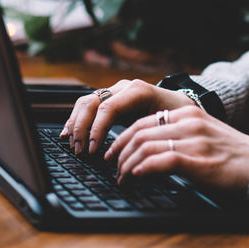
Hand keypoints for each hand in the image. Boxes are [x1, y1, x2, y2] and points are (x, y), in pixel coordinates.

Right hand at [59, 79, 191, 154]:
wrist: (180, 105)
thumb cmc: (177, 117)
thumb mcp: (168, 125)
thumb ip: (151, 137)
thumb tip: (133, 159)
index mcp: (138, 91)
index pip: (108, 107)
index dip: (97, 129)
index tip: (93, 150)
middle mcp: (123, 88)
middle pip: (92, 103)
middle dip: (81, 128)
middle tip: (79, 151)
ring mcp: (114, 91)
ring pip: (85, 102)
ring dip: (75, 124)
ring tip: (72, 145)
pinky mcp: (109, 99)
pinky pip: (87, 106)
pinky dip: (76, 120)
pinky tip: (68, 134)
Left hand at [106, 105, 248, 194]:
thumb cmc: (235, 156)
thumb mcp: (206, 135)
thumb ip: (181, 135)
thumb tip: (150, 150)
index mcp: (188, 113)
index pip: (143, 121)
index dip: (122, 138)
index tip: (114, 154)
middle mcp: (189, 122)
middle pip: (138, 132)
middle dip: (119, 152)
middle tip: (112, 168)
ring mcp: (194, 141)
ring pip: (145, 146)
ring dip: (127, 165)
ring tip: (122, 178)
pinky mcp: (199, 161)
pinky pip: (161, 160)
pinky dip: (143, 168)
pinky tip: (136, 177)